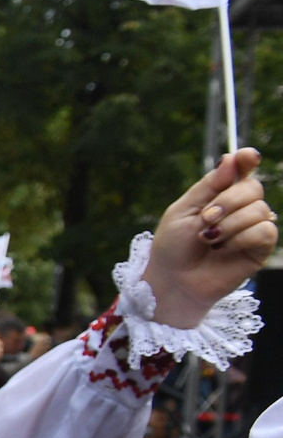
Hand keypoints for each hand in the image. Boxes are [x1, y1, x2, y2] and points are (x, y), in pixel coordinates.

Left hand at [141, 148, 275, 325]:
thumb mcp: (183, 210)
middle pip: (253, 187)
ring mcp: (252, 227)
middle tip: (206, 219)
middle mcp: (240, 207)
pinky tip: (223, 249)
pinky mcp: (260, 247)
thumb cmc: (173, 247)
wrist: (173, 281)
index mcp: (220, 194)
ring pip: (259, 209)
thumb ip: (209, 185)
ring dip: (230, 224)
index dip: (247, 160)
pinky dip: (240, 238)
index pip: (242, 169)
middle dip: (228, 201)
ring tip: (208, 239)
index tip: (247, 156)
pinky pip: (264, 231)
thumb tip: (232, 157)